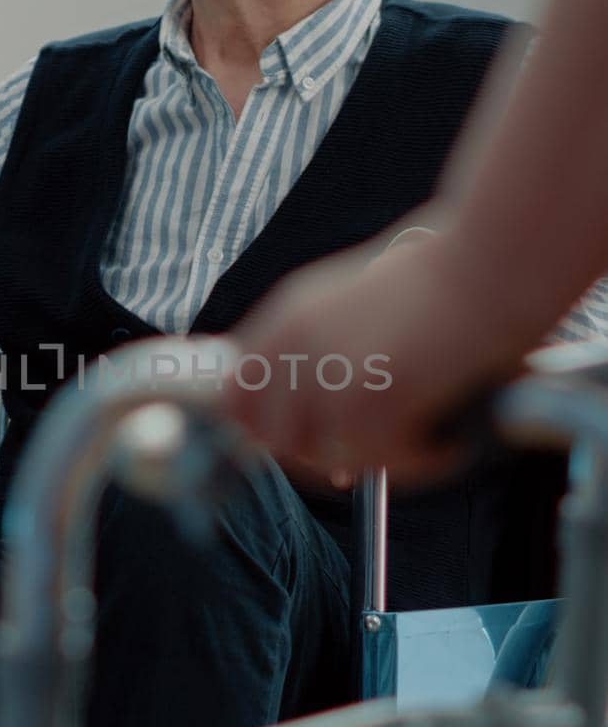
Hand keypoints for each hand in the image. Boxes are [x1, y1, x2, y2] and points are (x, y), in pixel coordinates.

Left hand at [225, 233, 517, 486]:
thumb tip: (331, 461)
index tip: (306, 442)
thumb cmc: (445, 285)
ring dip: (377, 459)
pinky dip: (418, 462)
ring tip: (424, 437)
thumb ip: (330, 373)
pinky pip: (380, 462)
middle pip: (276, 440)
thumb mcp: (360, 314)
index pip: (236, 397)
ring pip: (328, 459)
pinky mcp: (371, 398)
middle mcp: (297, 344)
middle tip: (377, 445)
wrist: (491, 264)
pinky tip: (445, 438)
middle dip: (323, 455)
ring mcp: (330, 372)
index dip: (265, 430)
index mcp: (288, 318)